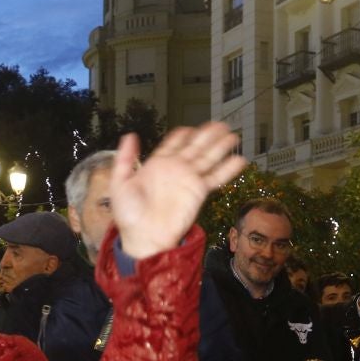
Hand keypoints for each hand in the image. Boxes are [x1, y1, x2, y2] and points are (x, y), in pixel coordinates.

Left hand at [109, 122, 246, 259]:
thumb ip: (125, 158)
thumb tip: (130, 135)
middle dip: (208, 135)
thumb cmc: (129, 215)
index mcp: (157, 164)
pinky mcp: (199, 191)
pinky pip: (216, 177)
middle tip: (220, 124)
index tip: (191, 127)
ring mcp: (189, 179)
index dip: (183, 134)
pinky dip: (228, 169)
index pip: (173, 144)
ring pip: (208, 158)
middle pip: (195, 147)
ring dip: (220, 146)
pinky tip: (239, 159)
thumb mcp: (120, 182)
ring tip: (232, 135)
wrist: (144, 237)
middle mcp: (176, 169)